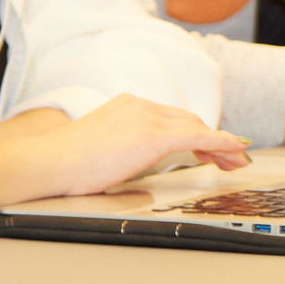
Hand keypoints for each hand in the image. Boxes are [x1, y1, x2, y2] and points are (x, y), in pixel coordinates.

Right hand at [0, 96, 248, 219]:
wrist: (48, 163)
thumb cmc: (64, 165)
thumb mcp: (100, 152)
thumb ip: (124, 154)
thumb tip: (139, 177)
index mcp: (126, 106)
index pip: (171, 118)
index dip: (195, 133)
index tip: (208, 148)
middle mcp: (140, 106)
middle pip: (188, 120)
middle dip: (212, 140)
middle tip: (230, 159)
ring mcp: (147, 118)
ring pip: (197, 128)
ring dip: (221, 145)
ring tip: (236, 162)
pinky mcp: (154, 135)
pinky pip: (200, 137)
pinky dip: (222, 143)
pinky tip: (236, 151)